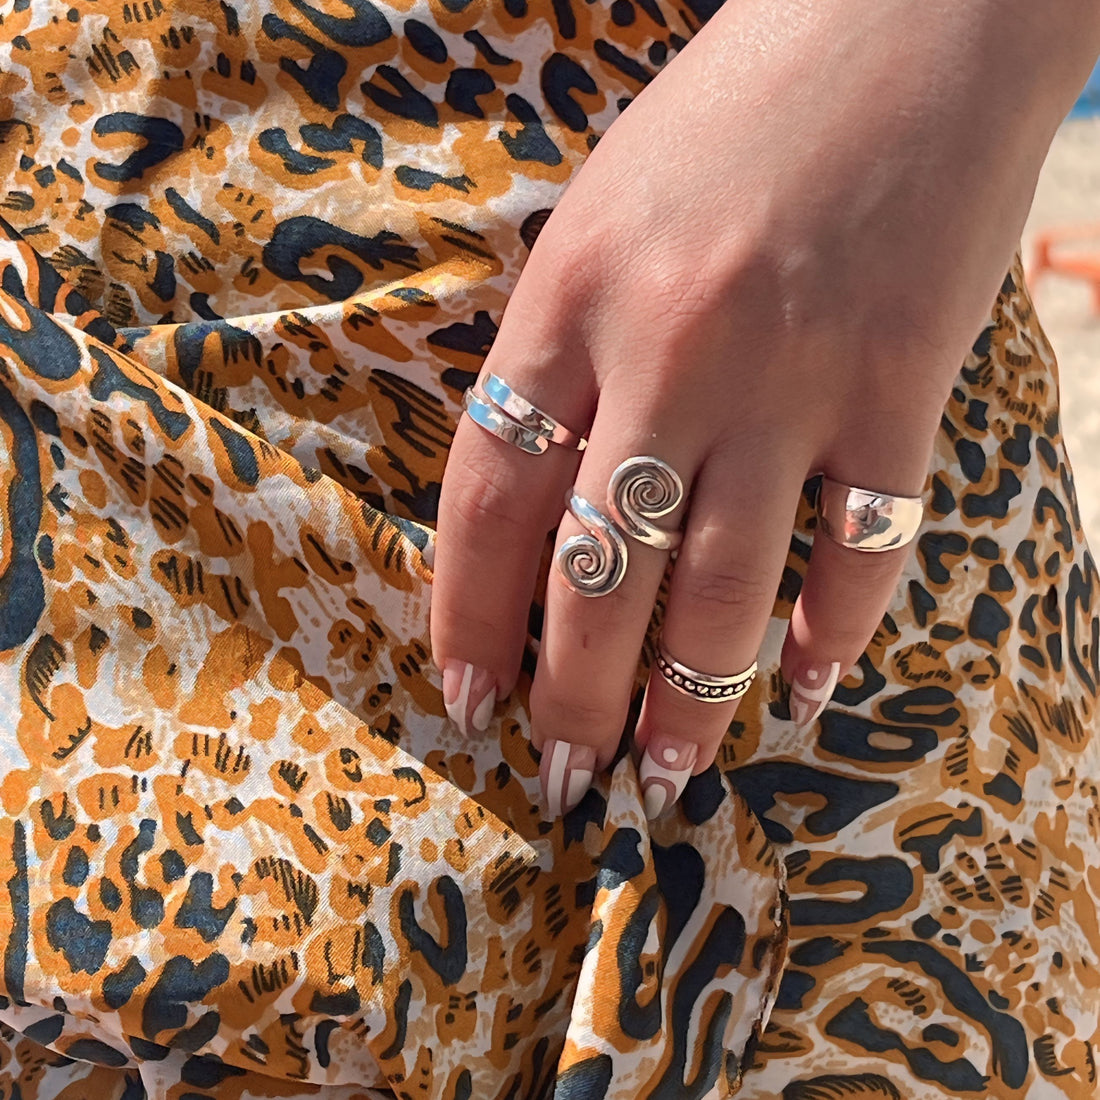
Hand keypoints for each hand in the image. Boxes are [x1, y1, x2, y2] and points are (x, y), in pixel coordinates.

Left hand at [430, 0, 1098, 817]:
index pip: (488, 499)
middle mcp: (668, 354)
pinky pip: (864, 546)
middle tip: (561, 775)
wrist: (903, 17)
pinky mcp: (901, 387)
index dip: (467, 616)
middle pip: (597, 576)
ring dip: (691, 700)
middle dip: (571, 697)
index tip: (462, 698)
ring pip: (723, 587)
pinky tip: (807, 681)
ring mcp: (790, 377)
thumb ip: (561, 355)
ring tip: (668, 773)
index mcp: (568, 302)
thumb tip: (545, 503)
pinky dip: (835, 630)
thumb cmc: (727, 117)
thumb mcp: (595, 218)